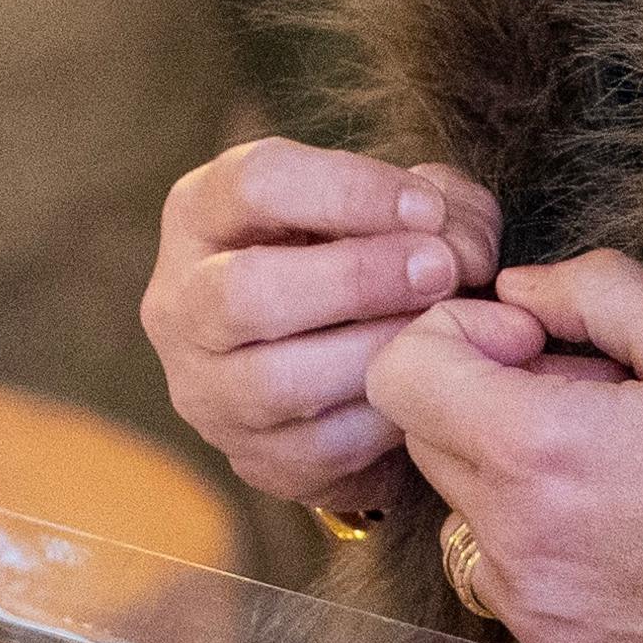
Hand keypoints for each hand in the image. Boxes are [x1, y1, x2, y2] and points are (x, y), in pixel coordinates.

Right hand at [141, 137, 504, 512]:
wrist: (340, 358)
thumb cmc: (364, 255)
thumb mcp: (393, 206)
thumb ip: (438, 204)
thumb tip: (460, 249)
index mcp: (200, 213)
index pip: (253, 185)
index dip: (349, 190)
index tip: (428, 209)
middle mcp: (181, 302)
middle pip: (247, 290)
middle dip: (358, 278)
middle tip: (441, 270)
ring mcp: (206, 389)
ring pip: (278, 380)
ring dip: (374, 351)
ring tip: (438, 332)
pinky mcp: (251, 457)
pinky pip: (320, 448)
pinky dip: (382, 417)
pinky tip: (422, 388)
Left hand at [370, 251, 642, 642]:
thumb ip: (586, 289)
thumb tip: (516, 291)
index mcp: (542, 454)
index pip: (398, 375)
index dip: (457, 335)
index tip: (534, 342)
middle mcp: (522, 549)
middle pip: (427, 443)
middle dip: (484, 398)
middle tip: (587, 395)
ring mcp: (542, 621)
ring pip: (465, 517)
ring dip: (510, 479)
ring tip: (614, 468)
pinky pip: (509, 590)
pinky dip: (542, 553)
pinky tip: (628, 534)